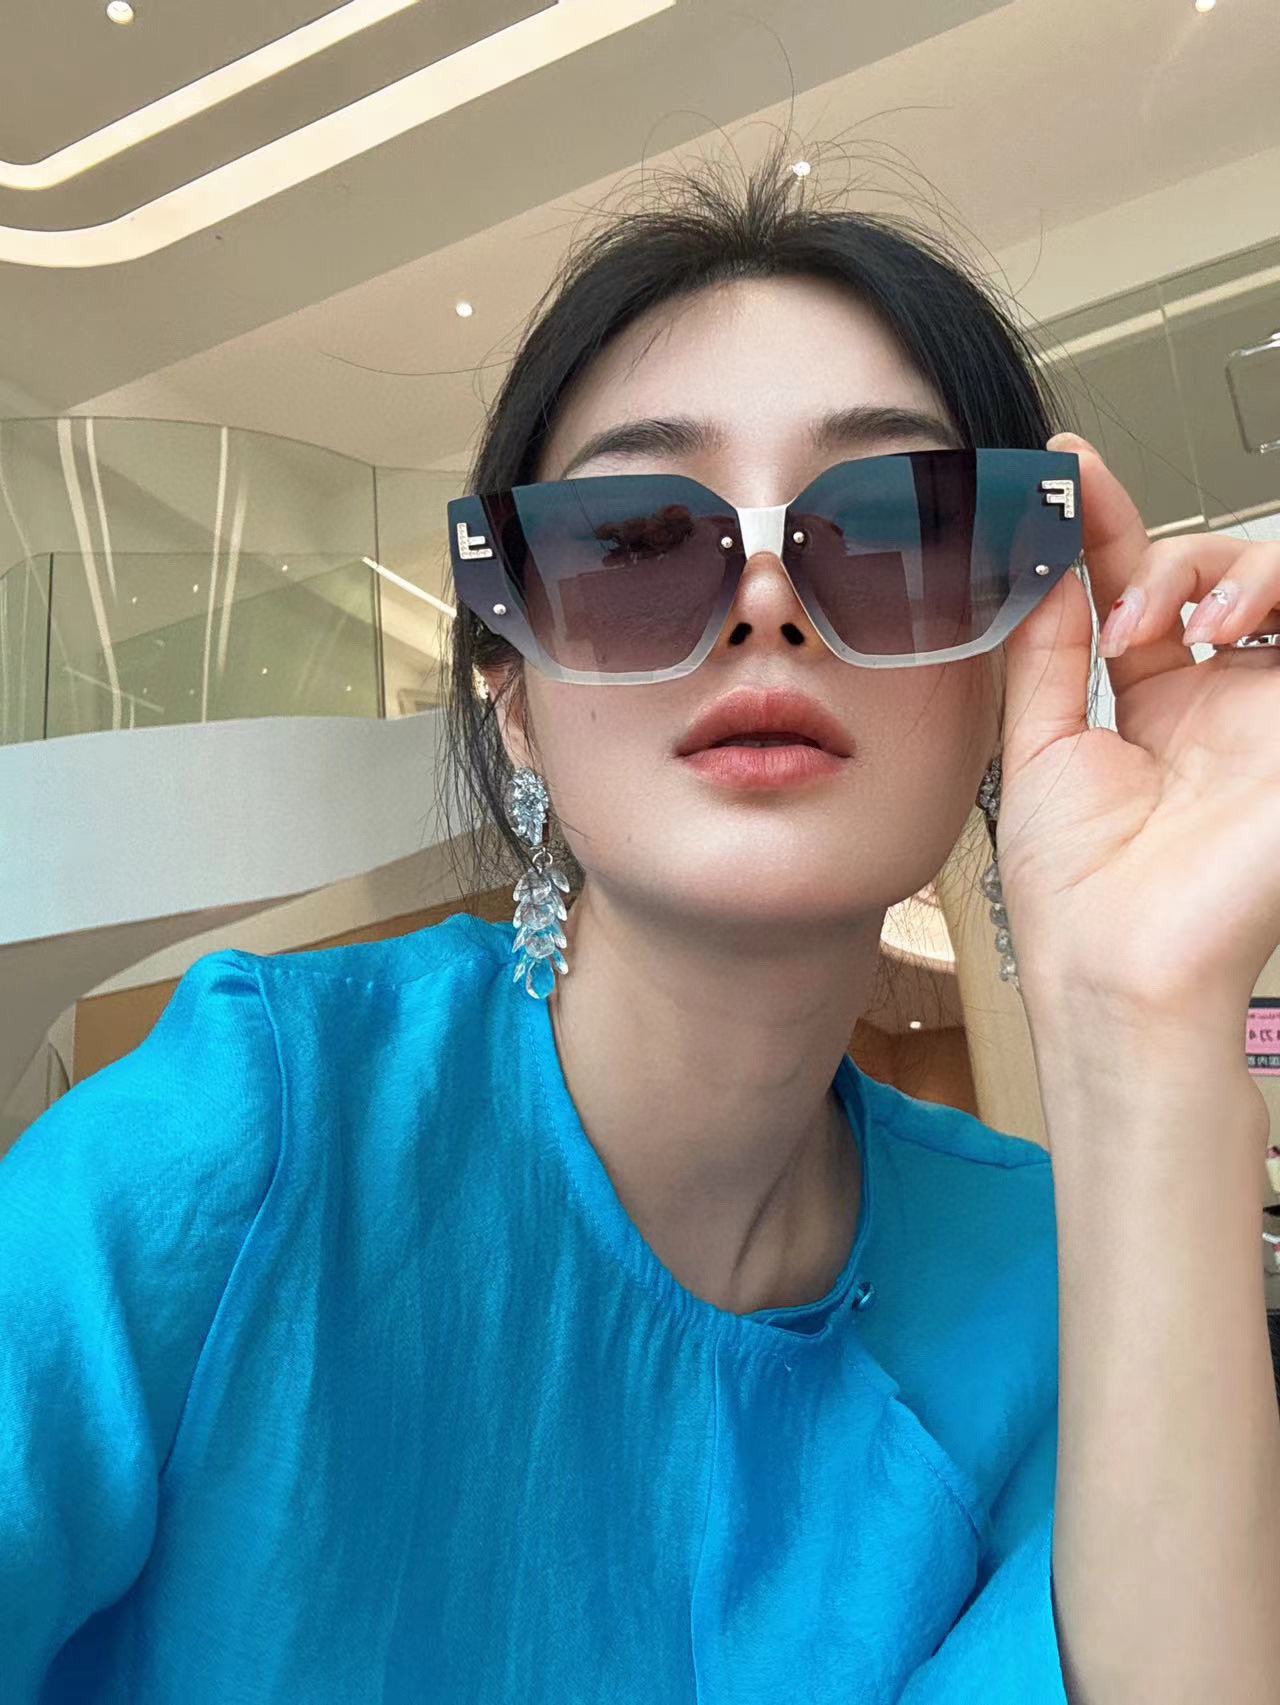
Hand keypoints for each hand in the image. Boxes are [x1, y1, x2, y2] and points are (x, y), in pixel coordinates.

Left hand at [993, 432, 1279, 1023]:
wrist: (1116, 968)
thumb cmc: (1076, 889)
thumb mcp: (1041, 745)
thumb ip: (1046, 651)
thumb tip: (1036, 564)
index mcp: (1158, 706)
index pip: (1141, 586)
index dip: (1106, 521)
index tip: (1062, 462)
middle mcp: (1225, 700)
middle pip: (1220, 570)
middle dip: (1168, 554)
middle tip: (1123, 608)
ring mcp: (1275, 710)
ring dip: (1228, 570)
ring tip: (1176, 623)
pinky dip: (1273, 596)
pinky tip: (1222, 627)